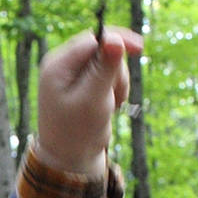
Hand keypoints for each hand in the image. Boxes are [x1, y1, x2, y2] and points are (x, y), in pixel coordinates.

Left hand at [36, 26, 143, 178]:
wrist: (70, 159)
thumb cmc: (78, 133)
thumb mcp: (93, 100)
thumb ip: (104, 69)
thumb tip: (114, 38)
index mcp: (57, 65)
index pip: (93, 40)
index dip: (117, 42)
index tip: (140, 49)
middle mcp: (62, 65)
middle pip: (101, 49)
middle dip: (116, 70)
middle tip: (115, 97)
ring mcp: (72, 74)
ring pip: (108, 62)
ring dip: (117, 82)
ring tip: (109, 105)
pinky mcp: (83, 83)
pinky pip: (107, 75)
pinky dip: (114, 88)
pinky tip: (108, 106)